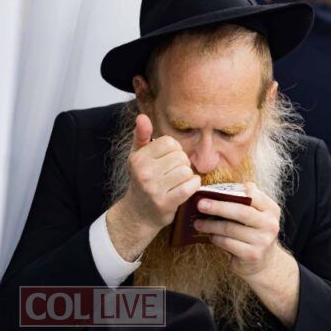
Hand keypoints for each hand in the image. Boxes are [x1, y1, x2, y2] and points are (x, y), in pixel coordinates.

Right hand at [106, 114, 200, 260]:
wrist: (137, 214)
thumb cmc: (141, 181)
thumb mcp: (137, 157)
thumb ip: (141, 136)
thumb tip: (142, 116)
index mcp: (138, 158)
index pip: (169, 142)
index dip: (174, 150)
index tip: (168, 160)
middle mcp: (144, 172)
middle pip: (180, 156)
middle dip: (182, 163)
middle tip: (173, 173)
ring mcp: (154, 189)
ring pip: (187, 170)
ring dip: (187, 176)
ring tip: (178, 181)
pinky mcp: (166, 203)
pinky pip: (191, 185)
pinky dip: (193, 185)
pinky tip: (186, 188)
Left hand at [194, 182, 300, 327]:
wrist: (264, 263)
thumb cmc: (252, 233)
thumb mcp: (254, 216)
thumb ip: (243, 201)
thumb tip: (217, 189)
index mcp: (271, 210)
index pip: (253, 195)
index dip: (233, 192)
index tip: (213, 190)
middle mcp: (270, 224)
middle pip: (241, 211)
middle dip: (218, 207)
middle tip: (200, 204)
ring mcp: (263, 241)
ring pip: (230, 229)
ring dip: (210, 225)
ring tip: (198, 223)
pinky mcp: (252, 255)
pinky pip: (227, 243)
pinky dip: (215, 238)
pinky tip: (208, 236)